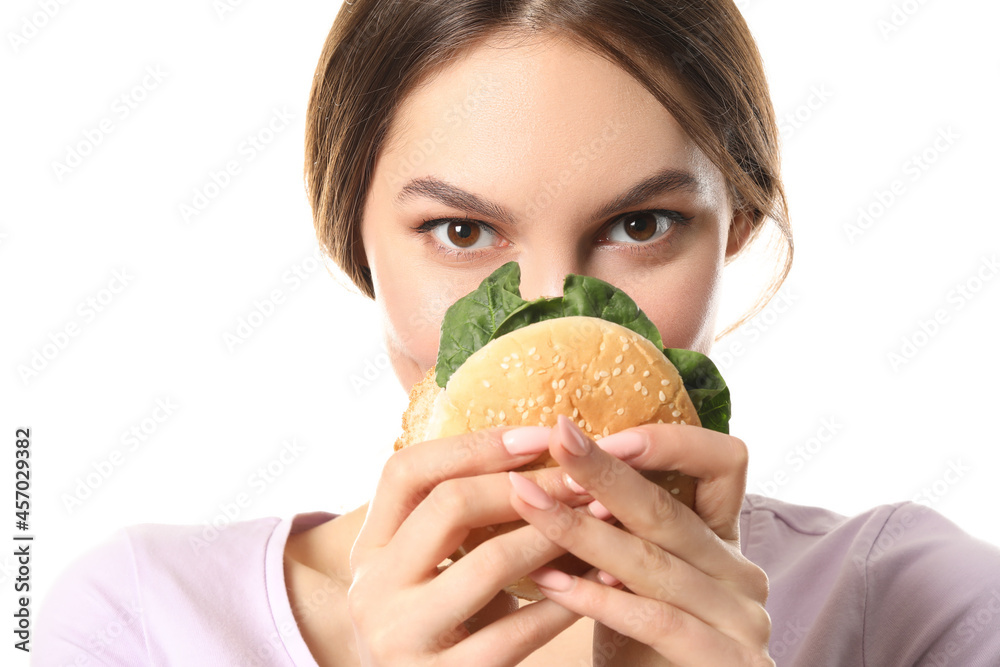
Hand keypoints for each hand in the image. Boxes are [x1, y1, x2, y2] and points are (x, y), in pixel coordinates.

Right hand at [348, 425, 595, 665]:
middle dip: (527, 484)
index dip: (473, 445)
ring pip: (490, 563)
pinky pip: (517, 631)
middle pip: (449, 504)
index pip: (405, 470)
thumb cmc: (437, 630)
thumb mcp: (425, 573)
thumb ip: (453, 524)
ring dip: (554, 533)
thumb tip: (531, 449)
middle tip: (581, 477)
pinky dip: (567, 601)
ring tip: (600, 516)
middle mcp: (373, 589)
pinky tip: (603, 582)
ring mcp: (402, 638)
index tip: (538, 435)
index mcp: (370, 549)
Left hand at [507, 414, 772, 665]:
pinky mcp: (731, 662)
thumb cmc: (640, 649)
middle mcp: (742, 574)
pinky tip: (550, 582)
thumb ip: (616, 529)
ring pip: (654, 563)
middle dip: (602, 471)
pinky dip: (599, 600)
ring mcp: (743, 619)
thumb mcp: (631, 579)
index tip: (600, 432)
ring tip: (528, 504)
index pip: (723, 463)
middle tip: (555, 439)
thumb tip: (544, 466)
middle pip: (668, 510)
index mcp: (722, 542)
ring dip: (583, 531)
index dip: (668, 442)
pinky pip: (658, 620)